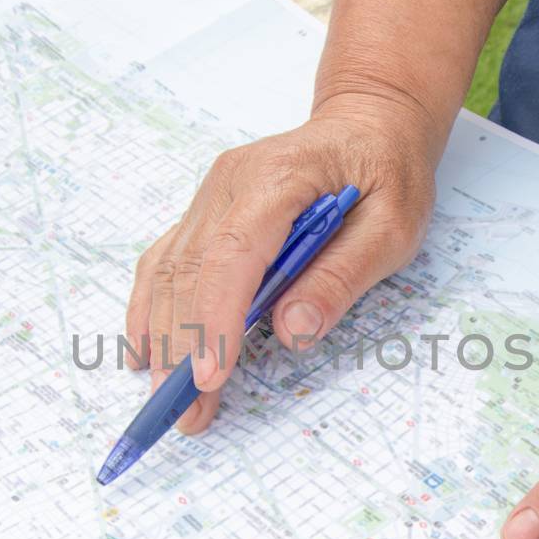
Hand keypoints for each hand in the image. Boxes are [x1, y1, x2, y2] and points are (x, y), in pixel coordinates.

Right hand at [124, 94, 437, 431]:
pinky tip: (145, 354)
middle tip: (185, 414)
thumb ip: (342, 275)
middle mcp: (229, 182)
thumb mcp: (393, 225)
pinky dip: (151, 311)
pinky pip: (165, 263)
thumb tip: (292, 330)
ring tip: (167, 400)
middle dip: (182, 348)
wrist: (368, 123)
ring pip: (168, 272)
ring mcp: (209, 196)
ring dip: (162, 340)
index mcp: (279, 177)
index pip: (234, 253)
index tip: (209, 377)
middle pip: (190, 272)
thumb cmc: (386, 172)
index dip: (216, 318)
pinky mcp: (204, 213)